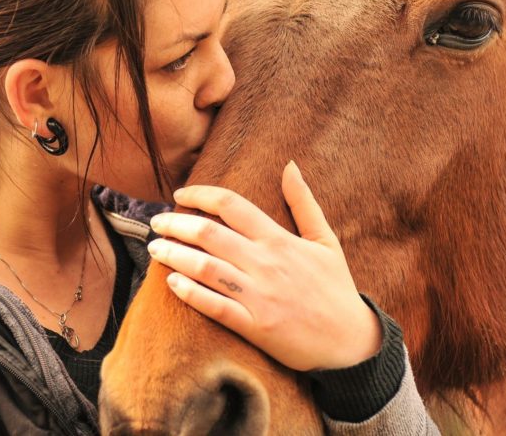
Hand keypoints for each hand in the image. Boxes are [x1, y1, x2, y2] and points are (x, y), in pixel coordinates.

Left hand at [147, 160, 381, 371]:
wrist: (351, 341)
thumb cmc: (336, 288)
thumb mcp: (325, 240)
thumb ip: (304, 202)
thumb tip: (290, 165)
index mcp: (279, 239)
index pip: (231, 205)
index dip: (199, 194)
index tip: (180, 194)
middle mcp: (266, 263)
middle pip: (208, 234)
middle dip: (175, 224)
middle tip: (156, 223)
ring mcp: (259, 296)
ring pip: (205, 268)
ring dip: (174, 255)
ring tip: (154, 249)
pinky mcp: (255, 326)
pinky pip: (214, 306)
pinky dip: (189, 293)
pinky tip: (172, 283)